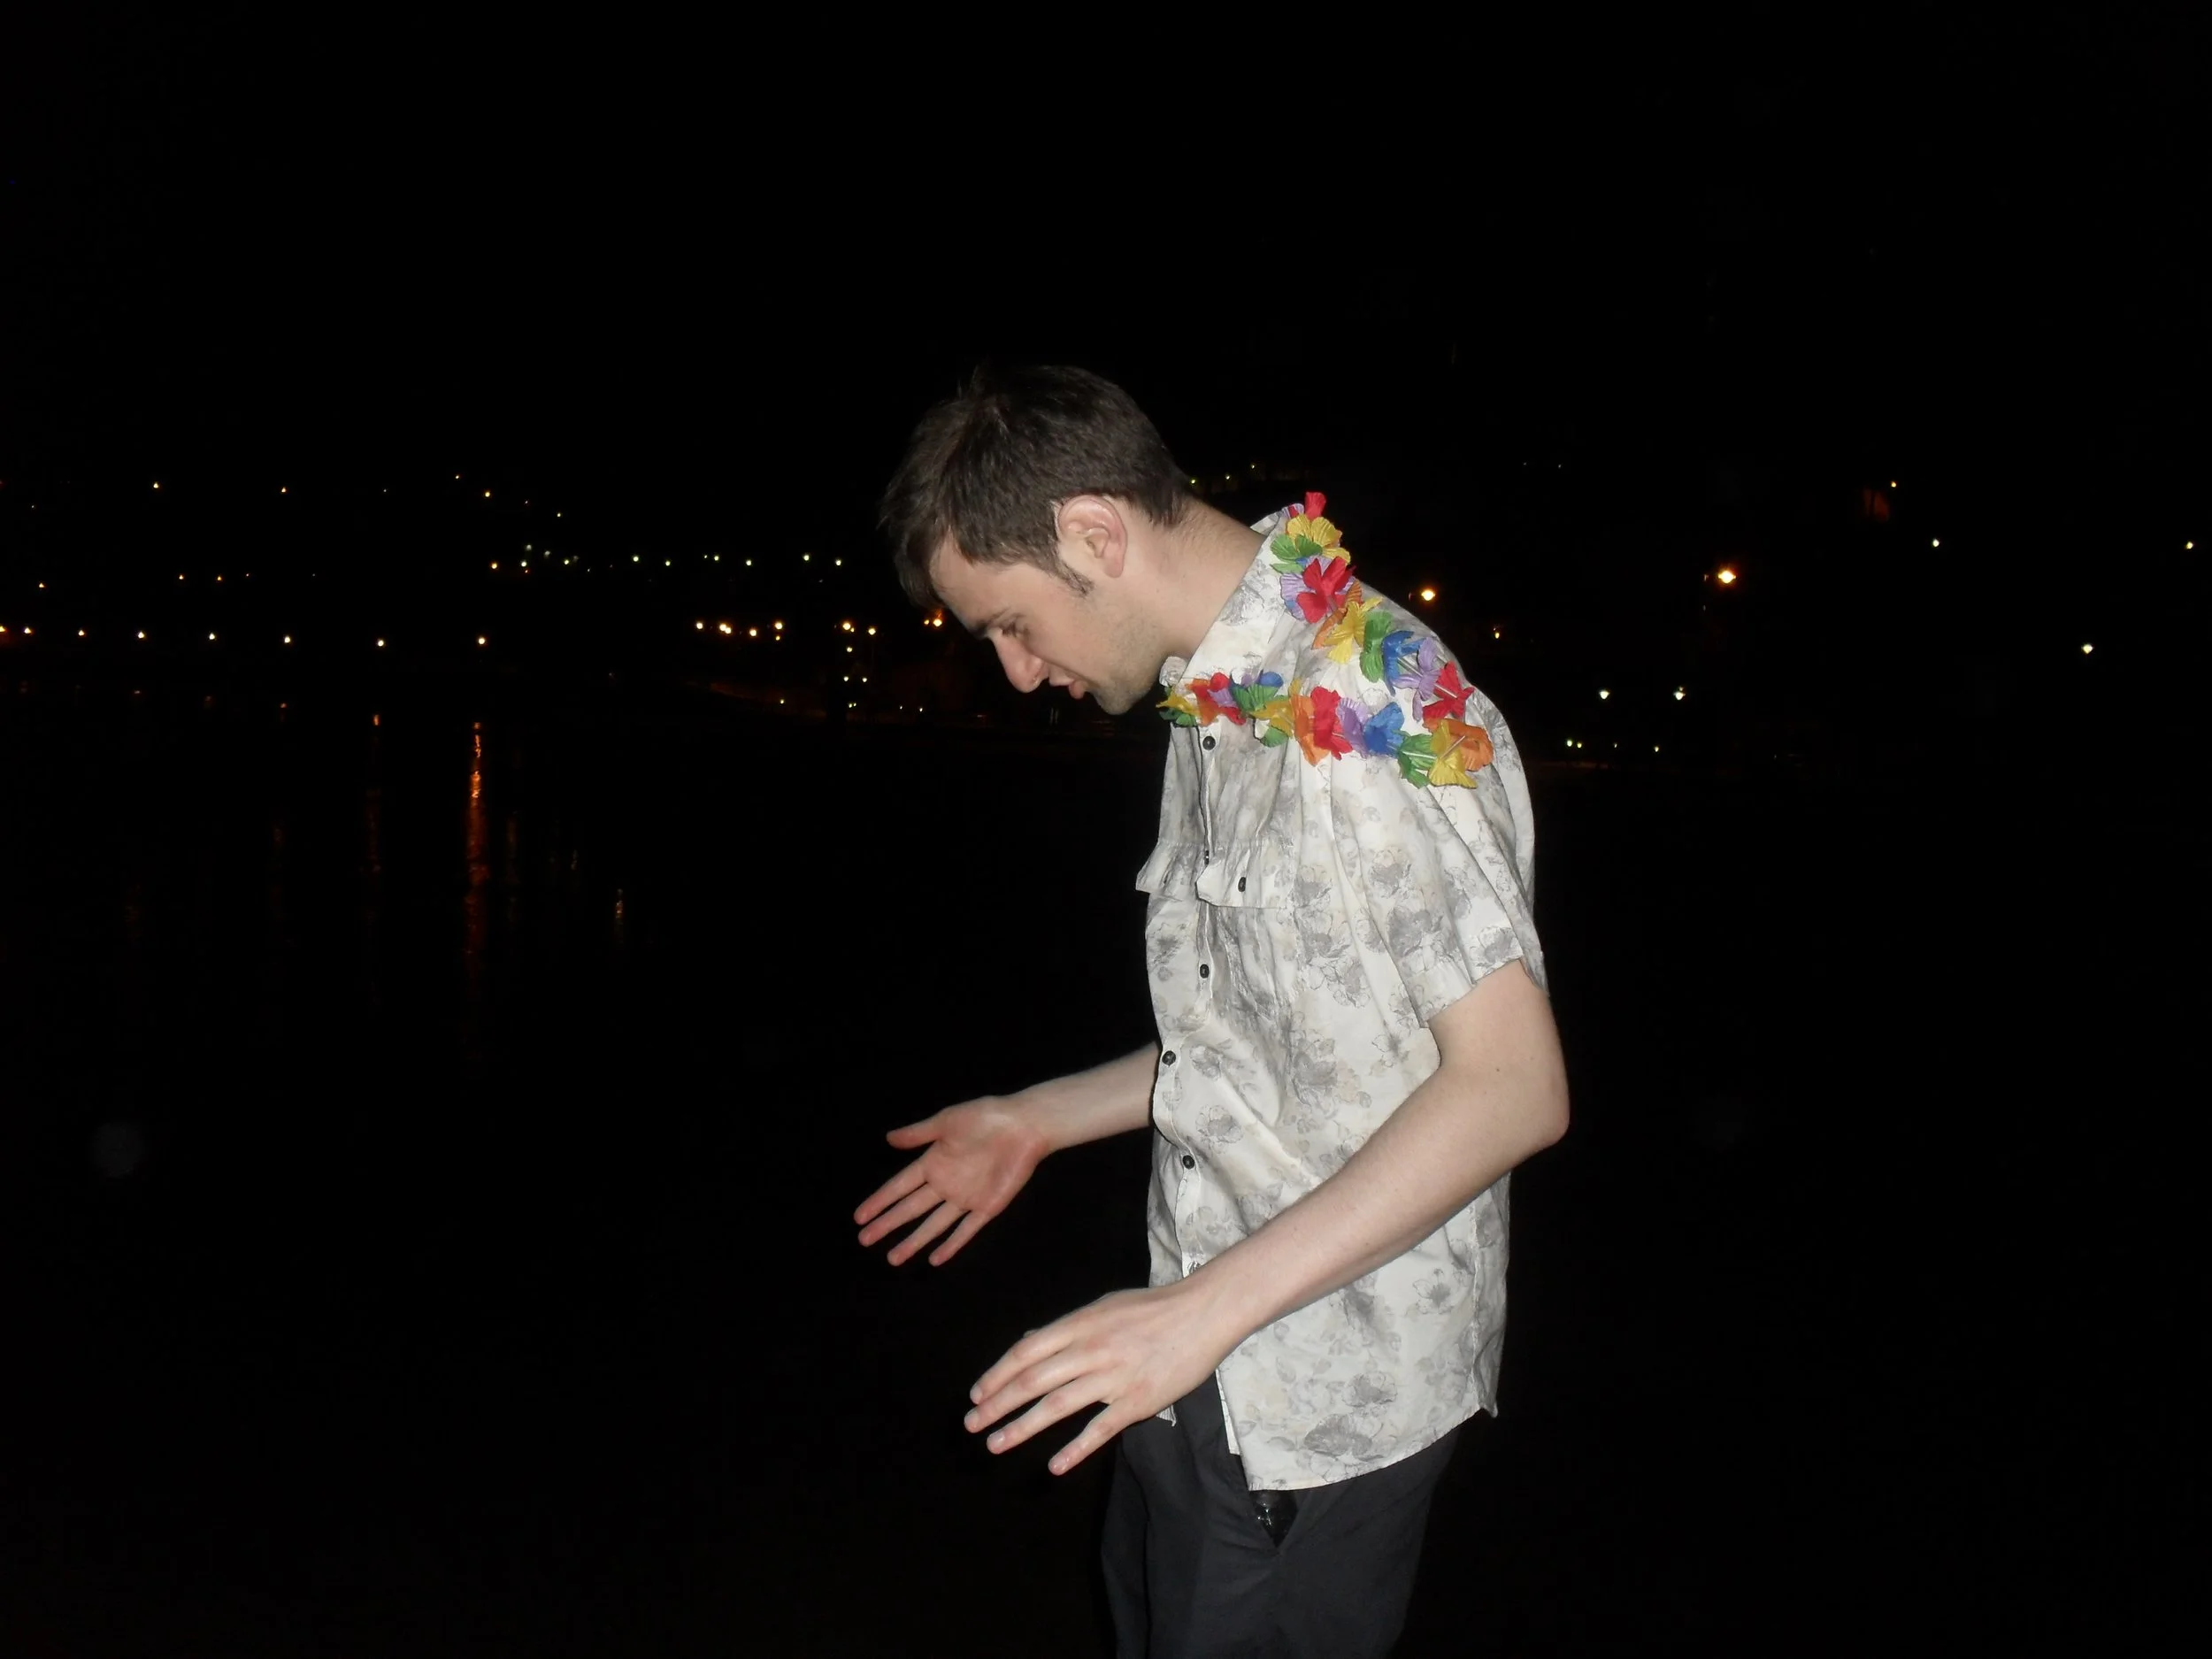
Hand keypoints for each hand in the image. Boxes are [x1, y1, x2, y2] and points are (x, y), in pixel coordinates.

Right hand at [853, 1098, 1047, 1266]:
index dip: (880, 1201)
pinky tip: (935, 1259)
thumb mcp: (947, 1121)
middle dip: (888, 1224)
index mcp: (933, 1161)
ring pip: (933, 1225)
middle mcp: (945, 1183)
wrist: (1023, 1125)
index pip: (900, 1186)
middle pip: (911, 1209)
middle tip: (865, 1240)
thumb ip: (917, 1134)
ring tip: (893, 1258)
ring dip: (914, 1241)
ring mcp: (965, 1198)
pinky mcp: (987, 1207)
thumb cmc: (985, 1117)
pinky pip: (966, 1230)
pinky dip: (952, 1245)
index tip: (860, 1217)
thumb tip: (888, 1138)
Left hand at [963, 1280, 1236, 1474]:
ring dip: (1022, 1428)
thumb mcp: (1102, 1307)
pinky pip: (1100, 1428)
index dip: (997, 1375)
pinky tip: (1054, 1467)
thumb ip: (1065, 1328)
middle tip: (972, 1425)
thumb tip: (1028, 1341)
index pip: (1025, 1352)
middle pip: (1033, 1380)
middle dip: (997, 1405)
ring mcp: (1114, 1376)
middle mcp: (1090, 1349)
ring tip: (996, 1444)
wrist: (1203, 1313)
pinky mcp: (1138, 1400)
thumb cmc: (1152, 1309)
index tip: (976, 1396)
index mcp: (1079, 1323)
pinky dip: (1075, 1449)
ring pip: (1057, 1406)